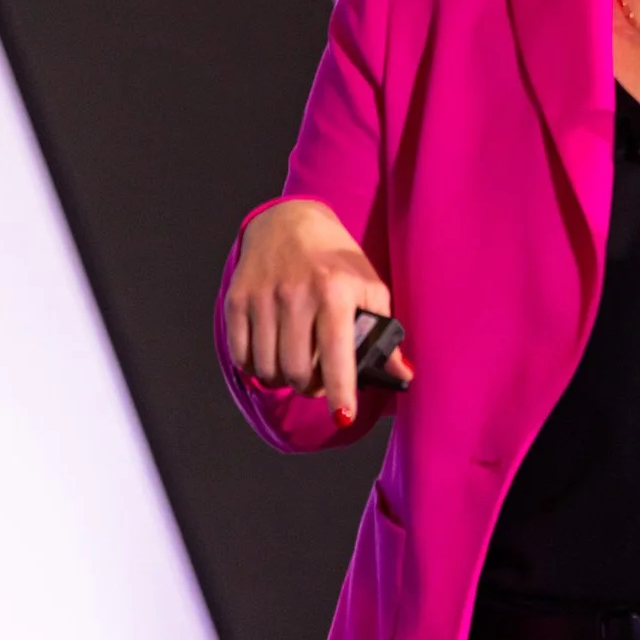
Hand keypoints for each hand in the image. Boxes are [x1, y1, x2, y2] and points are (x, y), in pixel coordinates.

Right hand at [223, 198, 411, 423]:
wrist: (290, 223)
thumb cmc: (336, 261)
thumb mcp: (369, 287)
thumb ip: (384, 333)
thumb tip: (401, 375)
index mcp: (334, 291)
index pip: (336, 353)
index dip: (340, 391)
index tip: (342, 416)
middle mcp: (296, 294)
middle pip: (297, 370)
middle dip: (310, 387)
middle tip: (318, 381)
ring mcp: (263, 297)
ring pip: (268, 368)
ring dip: (284, 380)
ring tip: (297, 367)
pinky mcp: (238, 300)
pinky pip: (242, 356)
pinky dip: (257, 367)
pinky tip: (273, 356)